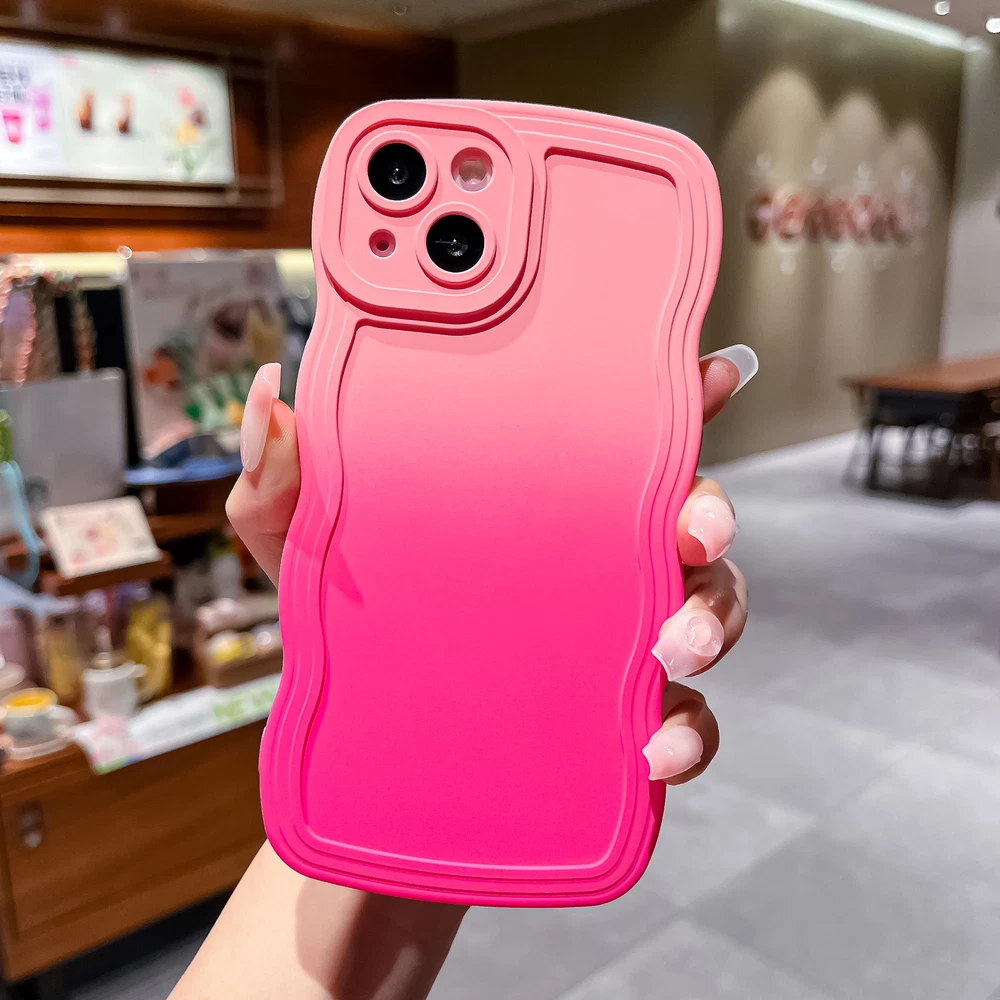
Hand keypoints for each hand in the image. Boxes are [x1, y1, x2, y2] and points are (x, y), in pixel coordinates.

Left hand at [228, 346, 754, 788]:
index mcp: (537, 505)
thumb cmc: (346, 630)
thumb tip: (270, 394)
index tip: (713, 370)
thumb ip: (284, 480)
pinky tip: (652, 748)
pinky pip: (684, 723)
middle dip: (708, 514)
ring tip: (670, 649)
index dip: (679, 398)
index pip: (620, 437)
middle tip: (691, 529)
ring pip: (706, 610)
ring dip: (711, 622)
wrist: (360, 759)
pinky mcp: (618, 724)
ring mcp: (612, 644)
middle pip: (683, 518)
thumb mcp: (303, 550)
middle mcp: (590, 563)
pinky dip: (688, 734)